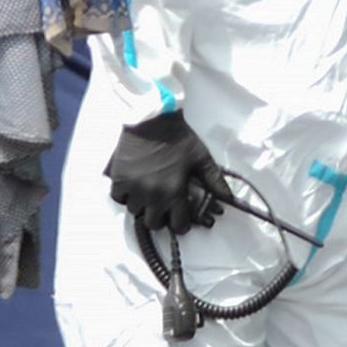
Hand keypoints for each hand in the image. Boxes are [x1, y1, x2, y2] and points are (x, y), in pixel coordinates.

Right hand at [104, 110, 227, 238]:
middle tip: (164, 208)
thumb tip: (229, 198)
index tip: (182, 218)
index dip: (182, 224)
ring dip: (143, 206)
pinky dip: (125, 196)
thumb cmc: (180, 140)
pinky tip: (134, 187)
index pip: (178, 225)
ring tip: (149, 195)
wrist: (152, 121)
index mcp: (174, 192)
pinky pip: (118, 198)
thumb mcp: (201, 159)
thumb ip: (214, 181)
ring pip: (135, 211)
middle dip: (161, 219)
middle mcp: (152, 195)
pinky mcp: (117, 179)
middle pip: (153, 223)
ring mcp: (132, 188)